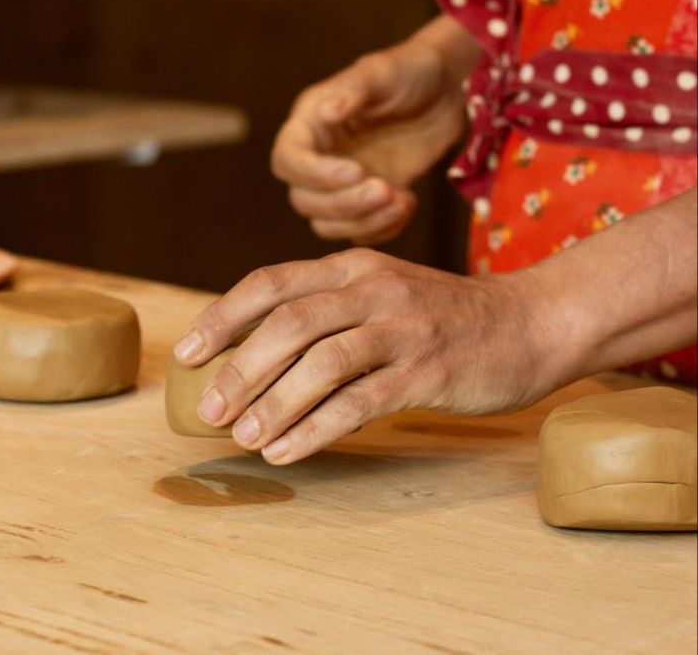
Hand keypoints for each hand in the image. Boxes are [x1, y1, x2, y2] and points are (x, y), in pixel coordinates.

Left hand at [173, 249, 574, 464]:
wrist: (530, 322)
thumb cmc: (441, 316)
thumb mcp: (381, 292)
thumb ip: (328, 311)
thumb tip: (256, 354)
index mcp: (351, 267)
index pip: (271, 282)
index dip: (222, 317)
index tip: (186, 353)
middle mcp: (372, 289)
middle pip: (288, 323)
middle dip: (240, 368)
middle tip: (210, 409)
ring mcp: (402, 328)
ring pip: (321, 362)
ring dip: (273, 403)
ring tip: (243, 437)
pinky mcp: (428, 371)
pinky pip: (360, 401)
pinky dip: (315, 428)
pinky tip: (287, 450)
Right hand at [271, 27, 468, 245]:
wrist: (446, 90)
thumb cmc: (410, 71)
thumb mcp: (383, 72)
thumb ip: (354, 90)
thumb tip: (326, 111)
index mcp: (310, 123)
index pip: (288, 160)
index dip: (314, 174)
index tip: (357, 171)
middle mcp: (318, 157)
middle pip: (304, 200)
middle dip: (344, 203)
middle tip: (385, 188)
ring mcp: (340, 184)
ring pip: (326, 224)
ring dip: (362, 221)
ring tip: (401, 200)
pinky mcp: (366, 202)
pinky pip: (359, 232)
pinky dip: (381, 229)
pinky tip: (408, 204)